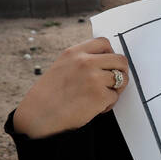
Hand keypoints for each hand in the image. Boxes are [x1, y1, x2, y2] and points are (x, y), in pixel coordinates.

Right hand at [11, 37, 128, 138]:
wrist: (38, 116)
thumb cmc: (50, 95)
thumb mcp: (62, 67)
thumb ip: (82, 60)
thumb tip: (107, 61)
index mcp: (74, 53)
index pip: (104, 43)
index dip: (110, 54)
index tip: (107, 65)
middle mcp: (85, 62)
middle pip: (120, 60)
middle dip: (120, 72)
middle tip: (111, 83)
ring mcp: (94, 78)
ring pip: (122, 79)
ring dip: (115, 90)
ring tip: (99, 97)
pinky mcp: (100, 95)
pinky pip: (115, 97)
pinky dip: (108, 104)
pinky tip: (94, 108)